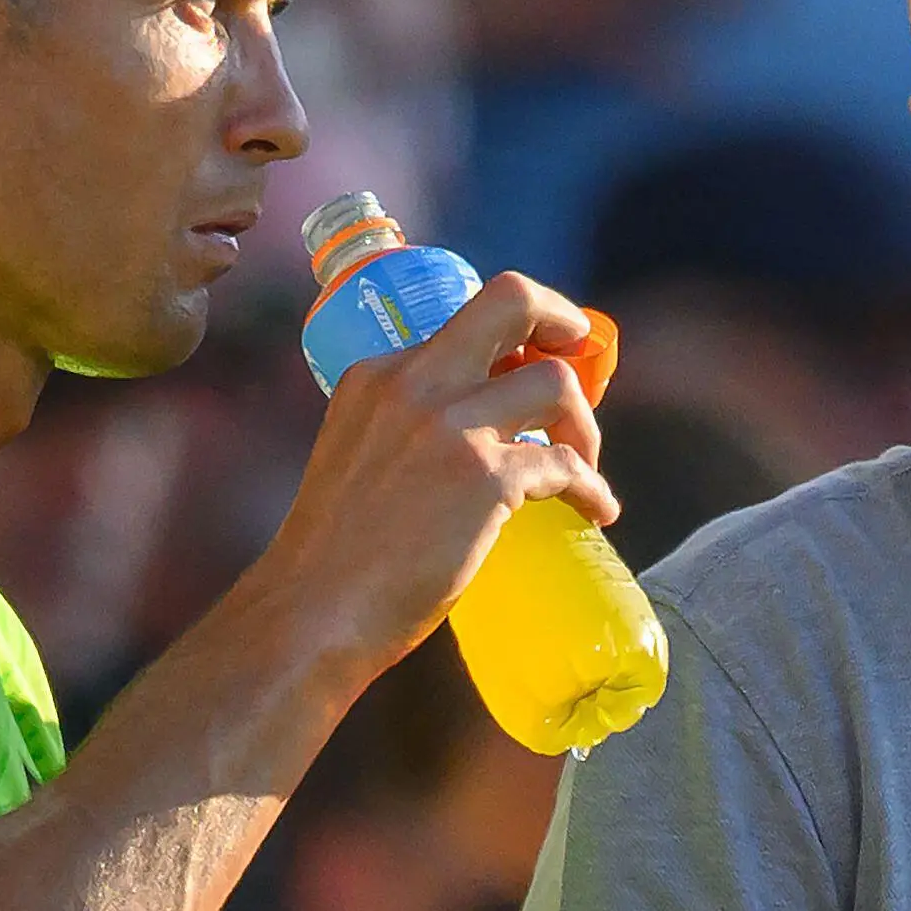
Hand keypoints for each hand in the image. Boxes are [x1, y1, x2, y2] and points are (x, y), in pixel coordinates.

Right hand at [257, 271, 620, 678]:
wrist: (315, 610)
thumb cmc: (335, 554)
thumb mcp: (357, 453)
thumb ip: (403, 427)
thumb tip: (470, 437)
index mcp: (378, 374)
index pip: (462, 323)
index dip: (511, 337)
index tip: (531, 360)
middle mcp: (414, 382)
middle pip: (512, 300)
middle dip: (561, 319)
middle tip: (580, 351)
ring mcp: (451, 425)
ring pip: (554, 382)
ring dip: (583, 425)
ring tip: (584, 464)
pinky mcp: (484, 477)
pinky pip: (564, 464)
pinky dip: (591, 487)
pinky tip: (595, 510)